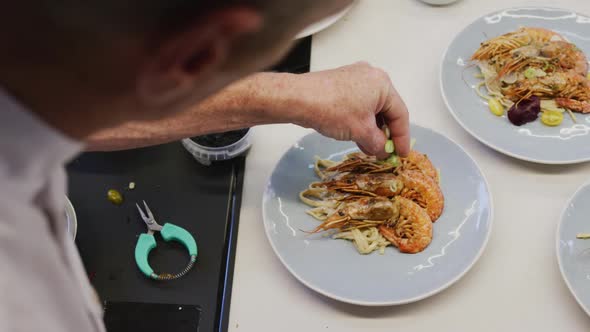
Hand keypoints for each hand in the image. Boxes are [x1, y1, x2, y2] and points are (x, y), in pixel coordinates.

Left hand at [292, 62, 409, 157]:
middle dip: (386, 133)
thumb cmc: (333, 110)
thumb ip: (378, 143)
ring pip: (371, 108)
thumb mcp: (361, 132)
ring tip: (369, 148)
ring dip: (372, 130)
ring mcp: (355, 78)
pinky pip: (358, 104)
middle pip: (386, 110)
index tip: (401, 154)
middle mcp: (371, 76)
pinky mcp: (341, 83)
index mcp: (383, 84)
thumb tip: (383, 151)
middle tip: (385, 153)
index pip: (400, 114)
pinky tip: (356, 136)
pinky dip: (360, 121)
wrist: (299, 98)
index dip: (402, 137)